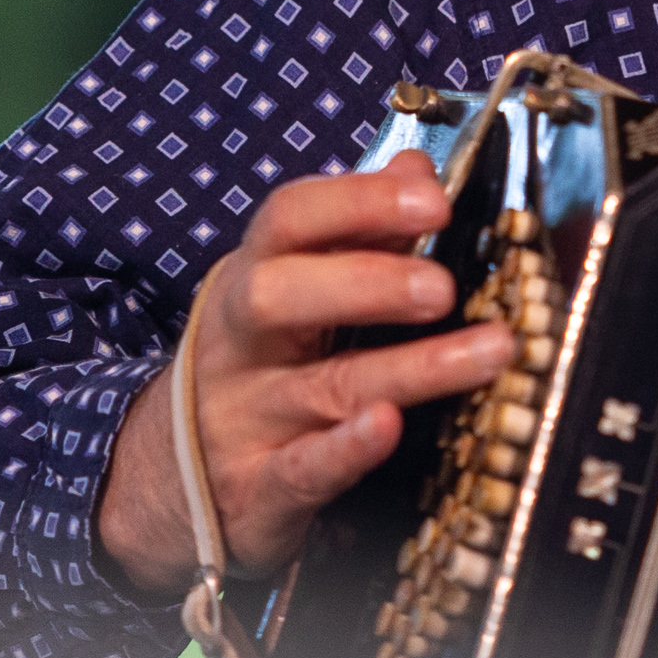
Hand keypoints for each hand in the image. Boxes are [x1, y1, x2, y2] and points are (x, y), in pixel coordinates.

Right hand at [94, 156, 507, 591]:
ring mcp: (245, 417)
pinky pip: (300, 471)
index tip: (432, 199)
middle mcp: (241, 343)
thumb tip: (418, 168)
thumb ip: (356, 231)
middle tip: (443, 286)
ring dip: (412, 368)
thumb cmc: (256, 363)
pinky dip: (346, 450)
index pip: (290, 219)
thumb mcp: (290, 288)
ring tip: (491, 350)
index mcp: (251, 277)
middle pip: (280, 295)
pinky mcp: (258, 489)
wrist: (166, 477)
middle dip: (366, 282)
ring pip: (323, 387)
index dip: (360, 201)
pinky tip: (388, 427)